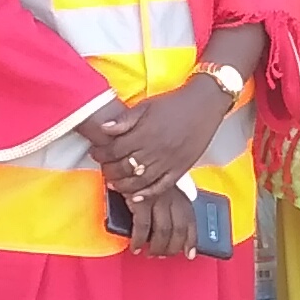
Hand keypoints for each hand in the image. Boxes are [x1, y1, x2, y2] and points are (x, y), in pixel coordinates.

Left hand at [89, 77, 231, 200]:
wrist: (204, 105)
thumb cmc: (174, 104)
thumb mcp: (146, 106)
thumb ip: (124, 120)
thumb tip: (103, 128)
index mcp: (145, 133)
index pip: (115, 150)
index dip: (101, 153)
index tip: (96, 153)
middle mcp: (155, 150)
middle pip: (124, 168)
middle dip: (109, 170)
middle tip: (104, 168)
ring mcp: (168, 163)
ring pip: (139, 181)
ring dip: (123, 185)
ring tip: (114, 183)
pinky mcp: (179, 170)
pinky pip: (161, 187)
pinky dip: (146, 194)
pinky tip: (136, 196)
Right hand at [116, 178, 197, 258]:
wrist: (128, 163)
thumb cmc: (144, 178)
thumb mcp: (163, 190)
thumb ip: (170, 206)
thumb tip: (171, 232)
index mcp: (180, 196)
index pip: (190, 222)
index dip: (191, 240)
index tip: (190, 254)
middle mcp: (172, 198)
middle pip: (178, 230)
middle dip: (171, 248)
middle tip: (163, 255)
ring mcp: (157, 199)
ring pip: (162, 232)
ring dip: (156, 248)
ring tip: (149, 253)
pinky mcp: (141, 201)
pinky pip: (142, 228)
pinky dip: (139, 241)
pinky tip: (135, 247)